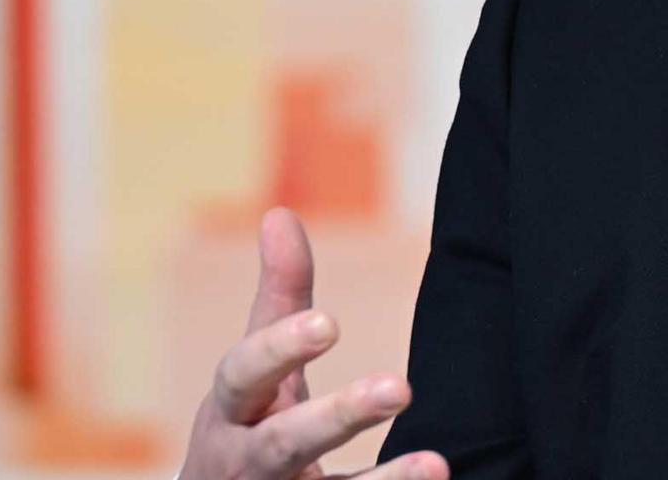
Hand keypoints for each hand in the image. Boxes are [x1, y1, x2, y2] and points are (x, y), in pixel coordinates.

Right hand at [182, 206, 449, 479]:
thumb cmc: (248, 425)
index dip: (280, 350)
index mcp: (232, 411)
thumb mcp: (256, 370)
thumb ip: (278, 298)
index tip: (329, 323)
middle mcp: (245, 464)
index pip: (244, 376)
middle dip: (338, 417)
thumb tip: (280, 214)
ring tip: (436, 465)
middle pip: (284, 443)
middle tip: (400, 387)